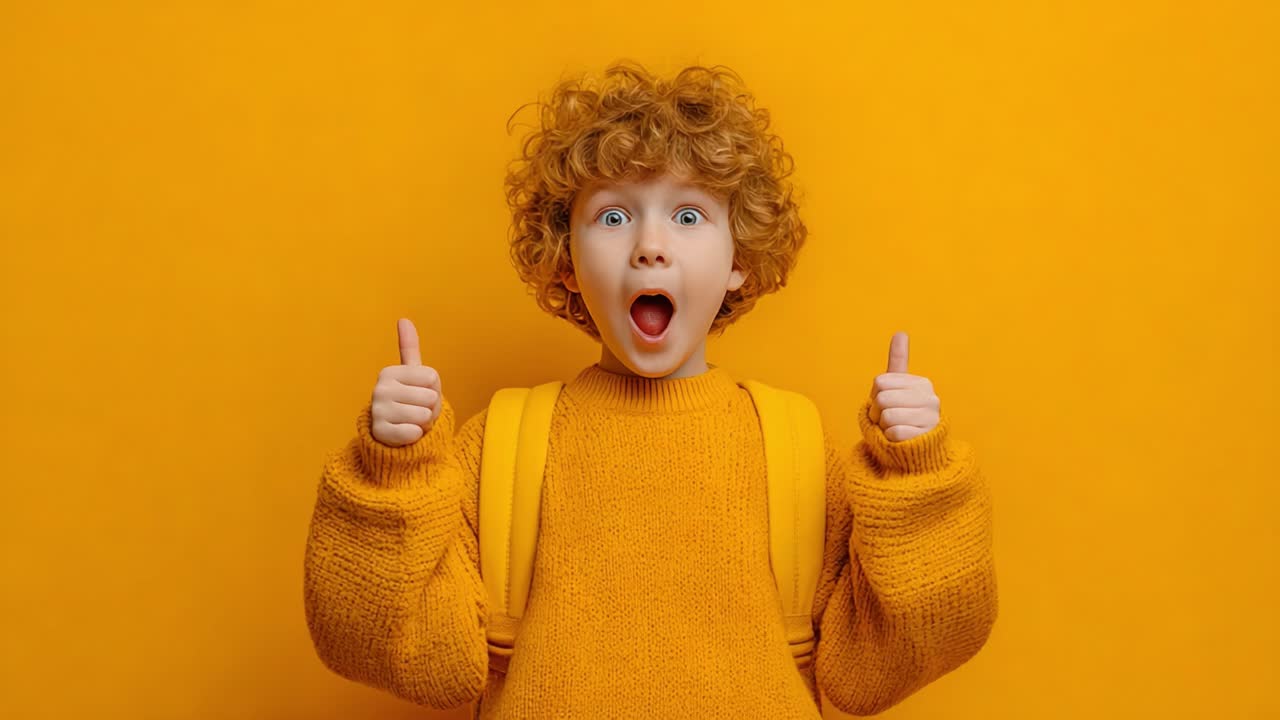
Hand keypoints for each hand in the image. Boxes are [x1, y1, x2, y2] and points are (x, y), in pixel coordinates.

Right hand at [369, 318, 443, 446]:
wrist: (393, 433)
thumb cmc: (409, 400)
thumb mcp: (411, 373)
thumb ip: (409, 347)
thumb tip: (403, 319)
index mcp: (390, 372)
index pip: (433, 378)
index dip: (434, 389)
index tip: (419, 393)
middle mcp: (380, 389)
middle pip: (431, 397)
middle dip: (430, 408)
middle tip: (416, 410)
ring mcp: (378, 411)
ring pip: (424, 416)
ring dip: (423, 423)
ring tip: (411, 421)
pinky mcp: (380, 432)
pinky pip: (413, 433)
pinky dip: (415, 436)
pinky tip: (404, 433)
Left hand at [868, 331, 940, 441]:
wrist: (914, 450)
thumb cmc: (900, 415)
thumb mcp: (897, 387)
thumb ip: (899, 360)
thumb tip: (901, 332)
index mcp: (921, 383)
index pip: (880, 382)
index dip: (875, 396)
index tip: (888, 403)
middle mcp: (930, 398)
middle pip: (882, 398)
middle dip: (877, 412)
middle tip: (888, 419)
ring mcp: (930, 418)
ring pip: (887, 416)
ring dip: (883, 426)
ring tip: (894, 428)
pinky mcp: (924, 438)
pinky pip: (893, 433)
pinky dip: (890, 439)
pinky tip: (901, 440)